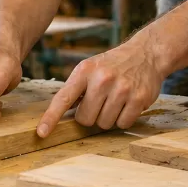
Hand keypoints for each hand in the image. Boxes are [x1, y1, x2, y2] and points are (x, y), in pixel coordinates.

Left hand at [36, 41, 162, 136]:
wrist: (146, 53)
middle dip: (91, 116)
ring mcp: (122, 89)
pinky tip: (127, 104)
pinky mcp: (138, 99)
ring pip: (104, 124)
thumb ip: (75, 89)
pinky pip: (123, 124)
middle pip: (85, 119)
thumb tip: (58, 114)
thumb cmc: (113, 65)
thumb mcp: (90, 68)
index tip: (41, 133)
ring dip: (108, 118)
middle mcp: (102, 79)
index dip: (51, 117)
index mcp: (85, 71)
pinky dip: (123, 119)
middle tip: (100, 102)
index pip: (64, 98)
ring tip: (115, 100)